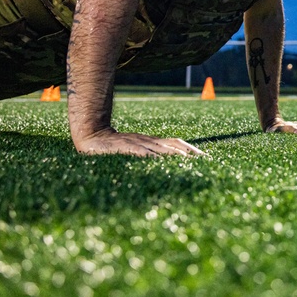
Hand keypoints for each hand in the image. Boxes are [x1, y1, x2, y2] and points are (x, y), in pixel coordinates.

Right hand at [74, 129, 206, 157]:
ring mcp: (135, 143)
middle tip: (203, 160)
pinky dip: (148, 155)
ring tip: (186, 160)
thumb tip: (169, 161)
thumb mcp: (136, 149)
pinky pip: (138, 150)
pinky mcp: (123, 147)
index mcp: (152, 142)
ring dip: (172, 154)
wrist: (91, 135)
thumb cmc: (115, 146)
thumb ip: (151, 154)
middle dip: (188, 152)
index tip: (205, 157)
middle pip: (172, 144)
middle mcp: (147, 140)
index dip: (190, 148)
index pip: (176, 142)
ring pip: (158, 147)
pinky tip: (156, 160)